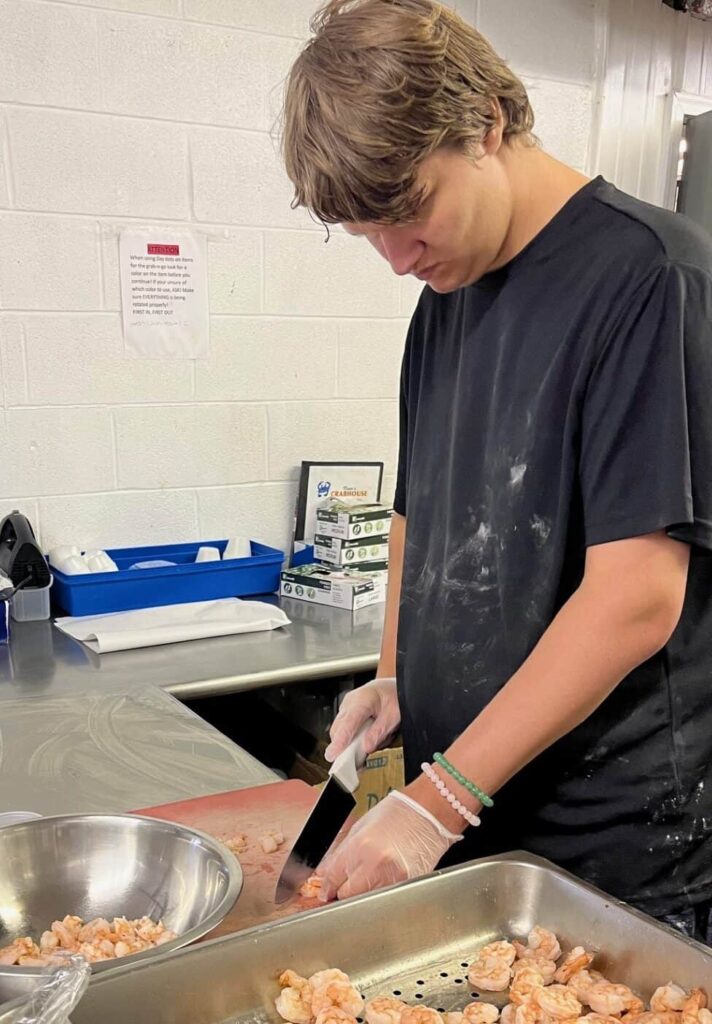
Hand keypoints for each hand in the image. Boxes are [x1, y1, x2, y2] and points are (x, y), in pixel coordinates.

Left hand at [317, 791, 460, 900]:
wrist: (427, 812)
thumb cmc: (397, 813)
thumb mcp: (361, 827)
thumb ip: (342, 852)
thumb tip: (326, 872)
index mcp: (359, 846)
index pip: (332, 877)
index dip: (326, 886)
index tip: (325, 890)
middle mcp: (374, 864)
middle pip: (346, 894)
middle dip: (342, 892)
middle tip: (343, 887)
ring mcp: (392, 876)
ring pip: (365, 900)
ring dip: (361, 894)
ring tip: (366, 881)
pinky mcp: (406, 884)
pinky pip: (385, 897)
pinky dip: (379, 893)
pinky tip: (382, 880)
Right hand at [324, 677, 400, 761]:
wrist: (393, 686)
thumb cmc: (395, 696)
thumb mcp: (394, 715)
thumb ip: (380, 731)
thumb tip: (366, 747)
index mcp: (363, 699)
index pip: (348, 723)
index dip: (340, 741)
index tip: (333, 755)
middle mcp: (351, 701)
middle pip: (339, 729)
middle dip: (343, 747)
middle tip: (356, 762)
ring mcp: (347, 706)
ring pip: (340, 730)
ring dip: (350, 743)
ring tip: (368, 746)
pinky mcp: (347, 712)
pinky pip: (344, 728)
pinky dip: (352, 738)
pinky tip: (366, 739)